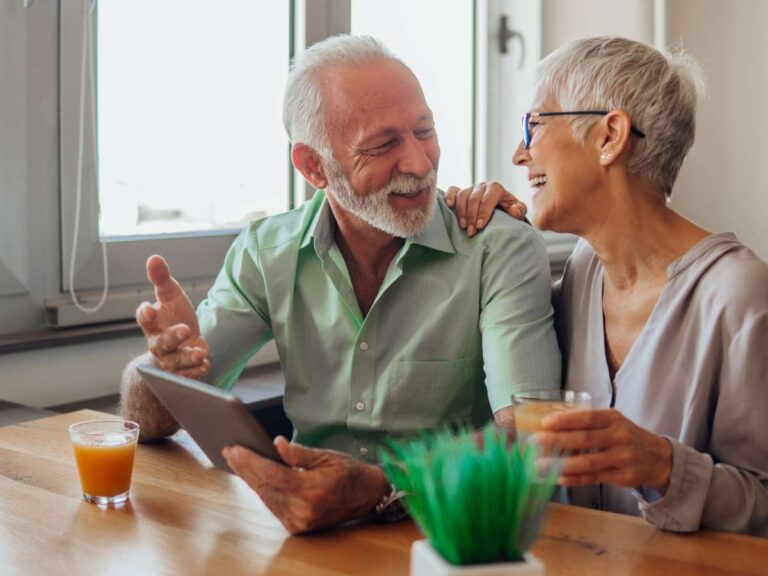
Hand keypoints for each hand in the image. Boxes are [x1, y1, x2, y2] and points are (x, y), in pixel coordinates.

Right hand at [136, 255, 210, 378]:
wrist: (182, 341)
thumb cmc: (174, 315)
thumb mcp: (171, 295)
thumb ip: (162, 279)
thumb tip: (154, 257)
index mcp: (152, 323)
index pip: (144, 319)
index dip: (146, 314)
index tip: (150, 308)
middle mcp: (158, 343)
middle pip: (160, 344)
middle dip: (172, 338)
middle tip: (185, 330)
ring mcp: (170, 359)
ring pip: (175, 362)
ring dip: (187, 357)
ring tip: (200, 352)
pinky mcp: (183, 370)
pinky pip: (187, 374)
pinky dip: (196, 371)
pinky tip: (205, 364)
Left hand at [223, 437, 389, 533]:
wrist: (367, 496)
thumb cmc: (348, 473)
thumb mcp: (326, 456)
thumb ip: (298, 452)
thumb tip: (276, 444)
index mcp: (310, 489)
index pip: (270, 474)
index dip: (250, 461)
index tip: (234, 448)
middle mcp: (302, 509)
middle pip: (264, 486)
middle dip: (245, 468)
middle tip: (230, 451)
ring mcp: (299, 521)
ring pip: (266, 497)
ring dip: (250, 479)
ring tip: (238, 460)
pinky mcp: (298, 527)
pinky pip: (274, 506)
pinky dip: (263, 490)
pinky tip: (254, 476)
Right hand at [445, 181, 527, 236]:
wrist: (500, 209)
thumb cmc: (509, 211)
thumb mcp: (518, 211)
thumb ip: (519, 210)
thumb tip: (514, 211)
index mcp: (496, 188)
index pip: (488, 198)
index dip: (483, 212)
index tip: (480, 227)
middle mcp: (482, 186)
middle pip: (474, 198)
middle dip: (472, 216)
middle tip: (471, 232)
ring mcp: (470, 188)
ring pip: (462, 195)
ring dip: (461, 212)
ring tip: (463, 226)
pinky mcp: (461, 192)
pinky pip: (453, 190)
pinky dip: (450, 197)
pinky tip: (449, 206)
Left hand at [533, 409, 672, 491]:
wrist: (657, 457)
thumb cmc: (624, 435)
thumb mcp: (612, 422)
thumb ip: (588, 423)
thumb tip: (551, 424)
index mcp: (613, 419)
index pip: (588, 418)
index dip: (566, 420)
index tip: (546, 422)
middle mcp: (619, 437)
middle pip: (586, 439)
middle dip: (558, 440)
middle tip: (535, 440)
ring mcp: (622, 458)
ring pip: (589, 462)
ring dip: (562, 464)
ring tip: (541, 464)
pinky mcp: (622, 476)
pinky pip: (594, 478)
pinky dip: (575, 479)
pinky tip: (559, 477)